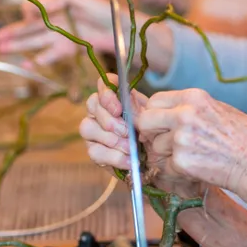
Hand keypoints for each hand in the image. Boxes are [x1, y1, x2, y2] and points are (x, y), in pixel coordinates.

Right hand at [0, 0, 118, 66]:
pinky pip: (53, 53)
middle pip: (33, 26)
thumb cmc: (108, 11)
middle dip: (16, 32)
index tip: (24, 14)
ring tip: (3, 50)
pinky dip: (41, 58)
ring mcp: (65, 34)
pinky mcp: (72, 47)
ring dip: (22, 46)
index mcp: (62, 3)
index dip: (29, 13)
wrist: (125, 30)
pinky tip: (28, 63)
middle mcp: (60, 19)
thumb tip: (40, 1)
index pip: (39, 9)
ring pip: (38, 41)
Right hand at [80, 77, 202, 196]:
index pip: (103, 85)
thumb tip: (128, 96)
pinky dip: (114, 156)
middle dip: (110, 120)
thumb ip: (138, 107)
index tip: (119, 108)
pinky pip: (94, 151)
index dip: (107, 93)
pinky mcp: (95, 151)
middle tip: (128, 132)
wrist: (159, 161)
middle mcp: (101, 111)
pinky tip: (129, 160)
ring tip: (130, 148)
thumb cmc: (155, 134)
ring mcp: (95, 131)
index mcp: (116, 98)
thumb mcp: (152, 119)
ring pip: (87, 127)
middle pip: (92, 104)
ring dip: (110, 138)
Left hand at [138, 89, 246, 212]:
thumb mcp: (220, 110)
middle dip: (150, 133)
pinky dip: (176, 171)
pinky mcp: (182, 162)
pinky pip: (165, 167)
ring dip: (166, 155)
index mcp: (195, 97)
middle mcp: (185, 114)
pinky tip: (195, 169)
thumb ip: (192, 109)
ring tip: (190, 157)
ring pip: (154, 147)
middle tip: (165, 142)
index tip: (159, 124)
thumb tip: (167, 115)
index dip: (154, 114)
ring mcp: (181, 138)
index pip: (155, 101)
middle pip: (144, 121)